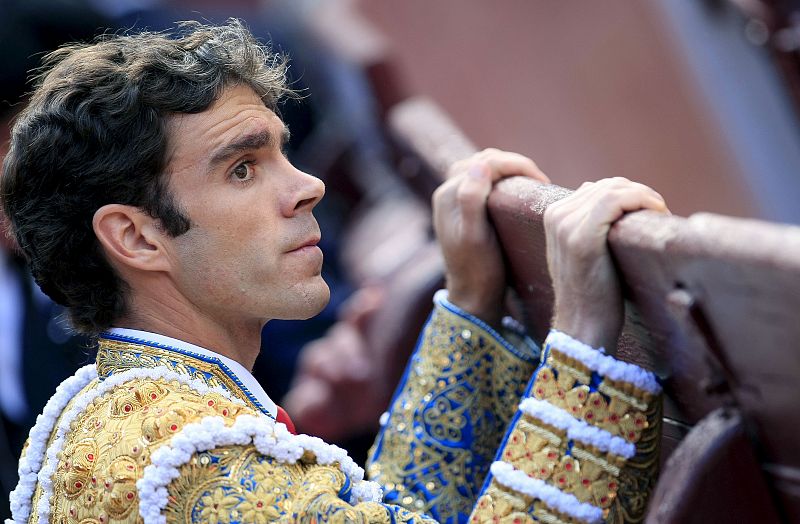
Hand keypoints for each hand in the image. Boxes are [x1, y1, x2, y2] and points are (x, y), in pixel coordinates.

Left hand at [433, 149, 549, 326]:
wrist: (472, 296)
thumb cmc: (478, 270)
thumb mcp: (476, 236)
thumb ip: (472, 199)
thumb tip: (481, 165)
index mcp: (448, 194)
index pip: (486, 162)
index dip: (516, 165)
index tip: (542, 181)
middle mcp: (447, 192)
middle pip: (484, 161)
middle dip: (514, 165)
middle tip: (540, 182)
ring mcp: (454, 199)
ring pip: (484, 168)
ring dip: (508, 169)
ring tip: (531, 184)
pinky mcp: (463, 208)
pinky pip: (483, 181)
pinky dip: (502, 179)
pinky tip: (517, 192)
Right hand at [544, 177, 668, 352]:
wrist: (583, 325)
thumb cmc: (593, 293)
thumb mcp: (583, 252)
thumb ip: (588, 225)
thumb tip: (615, 202)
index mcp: (553, 215)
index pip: (597, 187)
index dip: (629, 194)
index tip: (649, 212)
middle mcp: (556, 216)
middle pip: (608, 185)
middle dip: (640, 194)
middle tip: (660, 213)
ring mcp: (566, 225)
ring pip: (614, 188)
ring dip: (645, 196)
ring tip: (660, 214)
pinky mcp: (582, 237)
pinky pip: (615, 200)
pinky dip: (641, 199)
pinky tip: (657, 212)